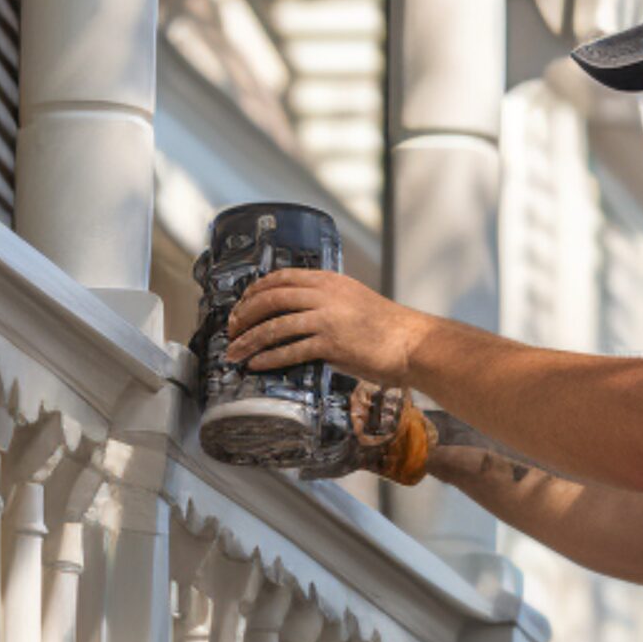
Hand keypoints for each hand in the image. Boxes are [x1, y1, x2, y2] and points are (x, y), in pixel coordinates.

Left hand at [225, 270, 428, 387]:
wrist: (411, 342)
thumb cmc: (386, 327)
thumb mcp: (353, 300)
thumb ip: (326, 301)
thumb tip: (297, 314)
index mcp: (329, 281)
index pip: (281, 277)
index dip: (255, 290)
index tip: (241, 303)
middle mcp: (325, 295)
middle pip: (271, 299)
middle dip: (244, 315)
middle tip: (231, 329)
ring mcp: (327, 319)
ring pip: (275, 326)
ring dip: (249, 340)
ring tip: (234, 352)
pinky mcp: (331, 344)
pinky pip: (290, 350)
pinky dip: (269, 358)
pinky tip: (257, 364)